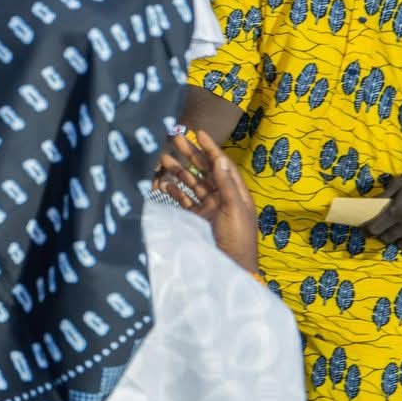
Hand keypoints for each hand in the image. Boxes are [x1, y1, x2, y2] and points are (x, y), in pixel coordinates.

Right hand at [153, 129, 258, 272]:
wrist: (231, 267)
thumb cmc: (238, 240)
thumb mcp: (234, 210)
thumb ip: (226, 185)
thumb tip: (220, 159)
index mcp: (235, 194)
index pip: (222, 165)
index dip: (211, 149)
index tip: (199, 133)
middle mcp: (222, 198)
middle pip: (205, 171)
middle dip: (191, 154)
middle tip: (175, 138)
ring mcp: (208, 209)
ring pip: (192, 184)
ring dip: (179, 170)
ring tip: (163, 158)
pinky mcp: (196, 219)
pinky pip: (184, 201)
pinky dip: (174, 191)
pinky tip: (164, 183)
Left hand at [372, 170, 401, 255]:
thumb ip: (385, 195)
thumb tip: (371, 204)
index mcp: (398, 210)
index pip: (375, 228)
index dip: (368, 229)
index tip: (367, 229)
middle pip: (388, 239)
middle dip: (383, 234)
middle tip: (385, 228)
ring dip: (400, 240)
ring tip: (401, 233)